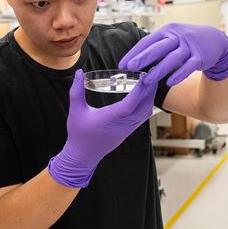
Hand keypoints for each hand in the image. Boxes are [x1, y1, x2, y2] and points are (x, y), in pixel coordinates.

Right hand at [48, 69, 157, 187]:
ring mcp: (127, 129)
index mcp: (109, 119)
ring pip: (145, 113)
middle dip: (149, 90)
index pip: (129, 104)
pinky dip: (146, 105)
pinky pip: (142, 117)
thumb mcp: (75, 110)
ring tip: (151, 83)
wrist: (83, 155)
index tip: (143, 77)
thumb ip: (76, 90)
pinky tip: (145, 96)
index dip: (138, 91)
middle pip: (143, 107)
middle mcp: (122, 125)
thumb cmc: (79, 133)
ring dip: (150, 98)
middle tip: (152, 74)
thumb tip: (79, 73)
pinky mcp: (128, 131)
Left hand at [118, 23, 227, 86]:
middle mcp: (177, 37)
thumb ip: (156, 47)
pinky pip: (188, 66)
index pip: (147, 42)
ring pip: (172, 58)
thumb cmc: (186, 41)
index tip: (122, 65)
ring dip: (159, 70)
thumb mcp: (171, 38)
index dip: (134, 53)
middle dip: (143, 58)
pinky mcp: (201, 57)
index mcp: (167, 31)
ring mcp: (190, 46)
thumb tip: (134, 60)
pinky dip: (179, 74)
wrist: (215, 40)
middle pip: (158, 48)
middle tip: (130, 67)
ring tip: (146, 80)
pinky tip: (170, 82)